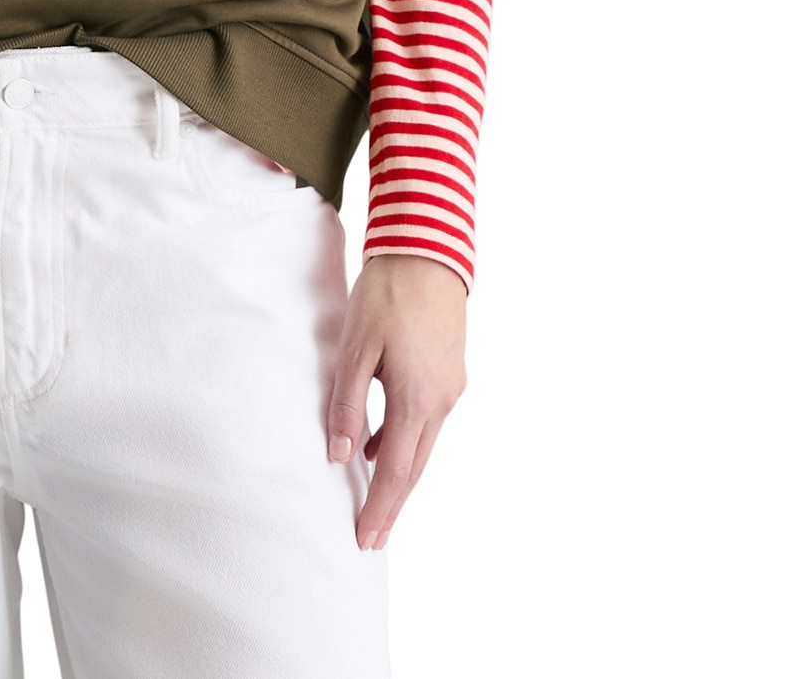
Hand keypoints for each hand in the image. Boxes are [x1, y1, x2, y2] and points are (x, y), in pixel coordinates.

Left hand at [326, 253, 467, 550]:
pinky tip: (382, 446)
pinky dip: (407, 441)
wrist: (428, 251)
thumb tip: (340, 453)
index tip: (366, 539)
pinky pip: (427, 420)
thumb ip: (347, 402)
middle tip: (371, 537)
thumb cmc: (388, 293)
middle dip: (392, 504)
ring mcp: (450, 387)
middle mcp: (441, 401)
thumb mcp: (356, 346)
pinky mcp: (450, 372)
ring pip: (424, 445)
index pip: (397, 471)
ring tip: (376, 502)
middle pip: (415, 467)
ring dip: (400, 475)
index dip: (380, 508)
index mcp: (416, 398)